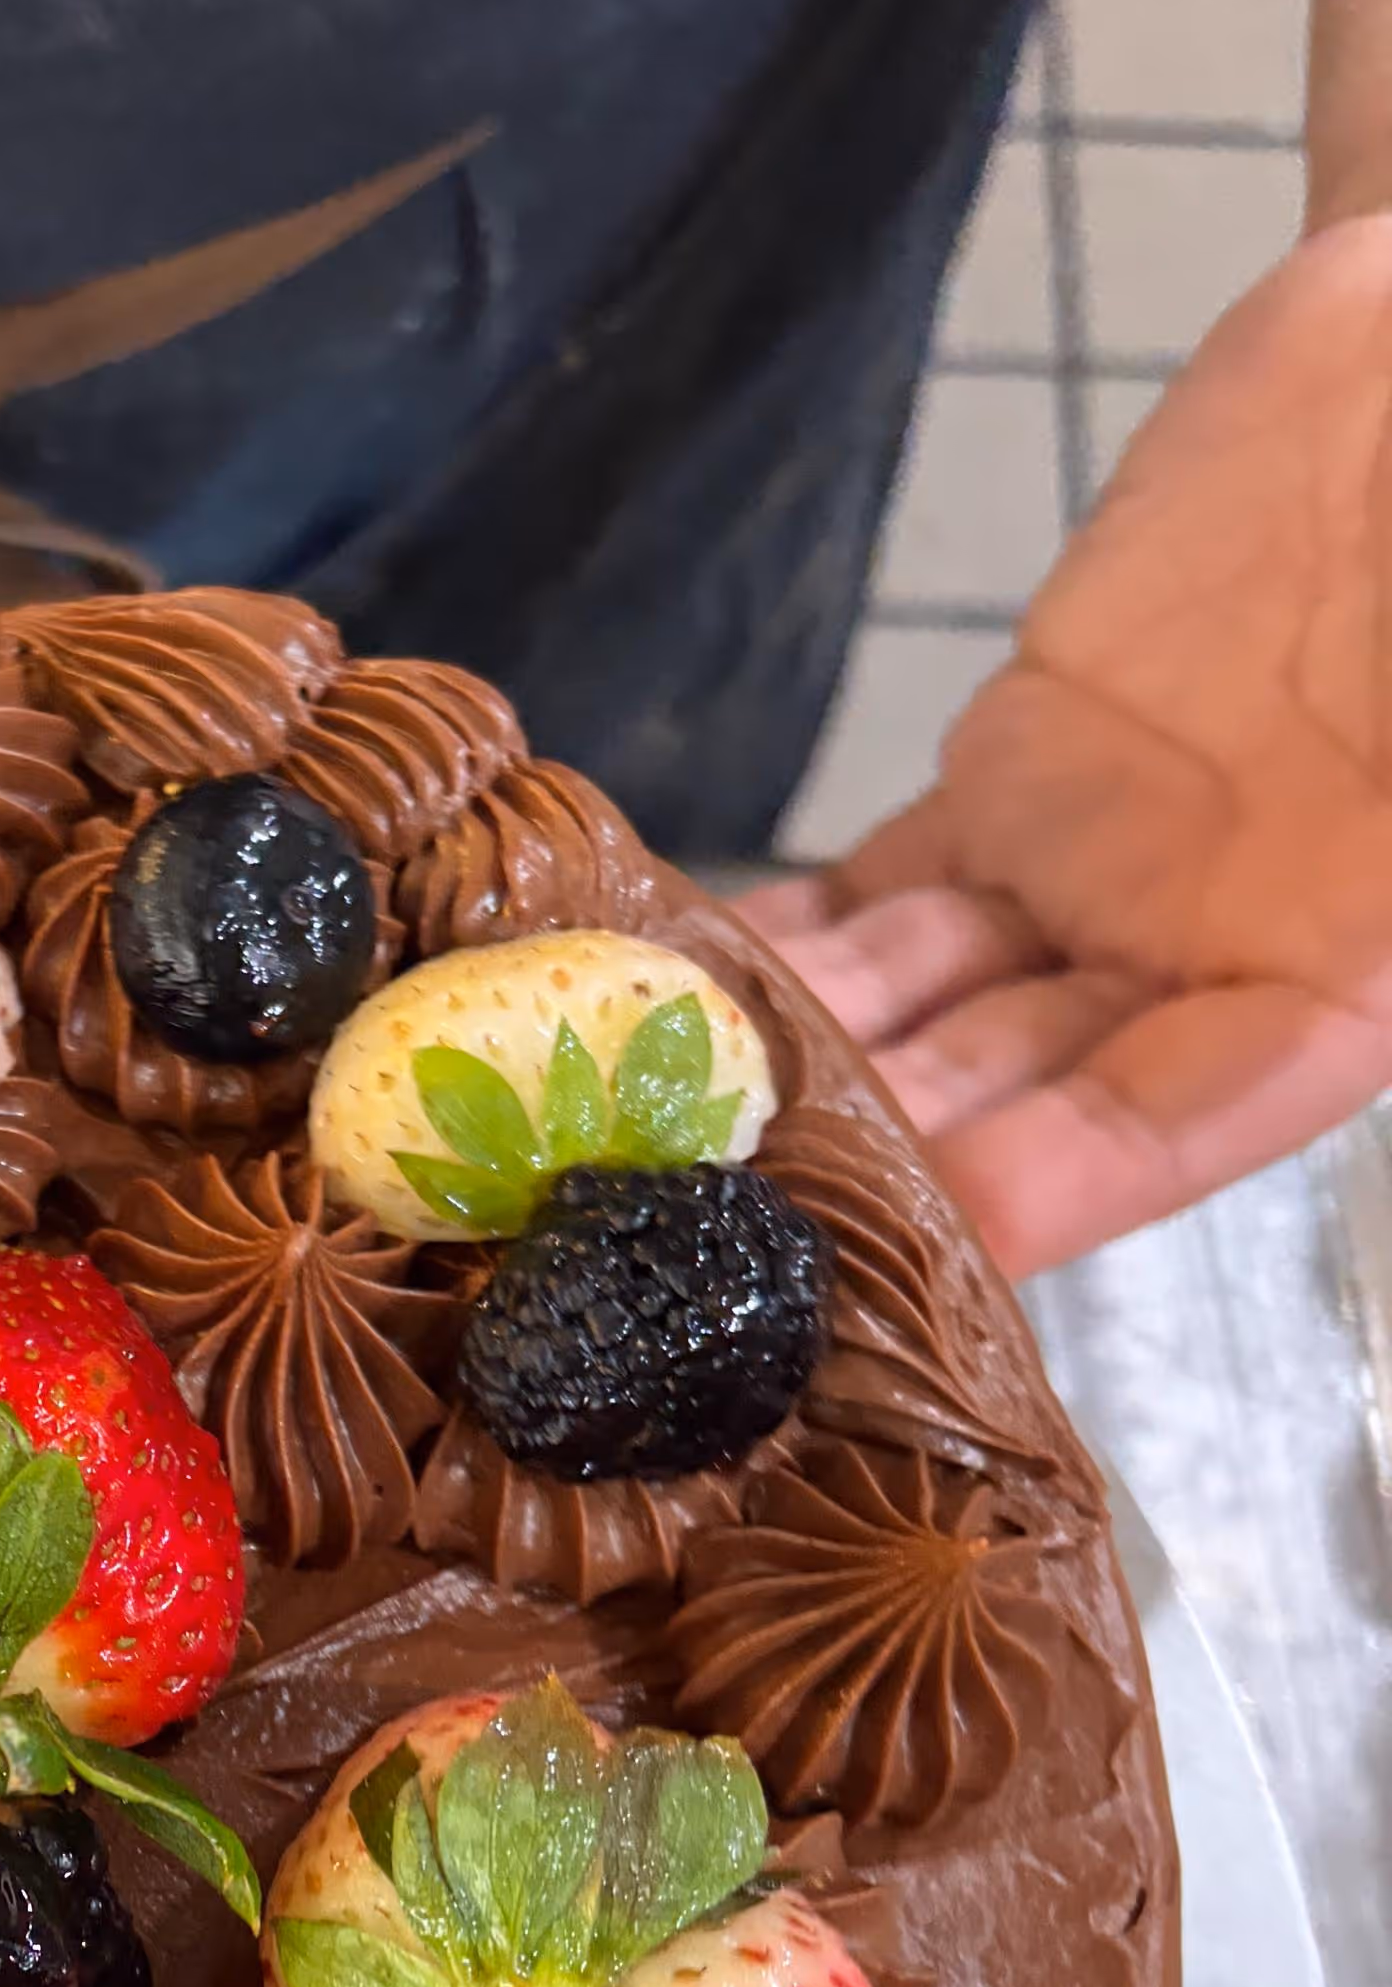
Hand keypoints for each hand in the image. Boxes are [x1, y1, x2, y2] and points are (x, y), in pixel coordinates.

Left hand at [739, 215, 1391, 1277]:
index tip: (940, 1211)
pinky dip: (779, 943)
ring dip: (801, 1051)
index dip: (1064, 1176)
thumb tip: (1334, 915)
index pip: (1183, 1119)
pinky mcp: (1017, 775)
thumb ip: (1380, 837)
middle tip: (734, 1178)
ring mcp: (1102, 872)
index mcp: (1352, 972)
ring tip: (666, 1090)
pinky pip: (883, 892)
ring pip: (927, 1000)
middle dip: (883, 1134)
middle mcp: (1214, 959)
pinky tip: (666, 979)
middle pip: (1022, 1089)